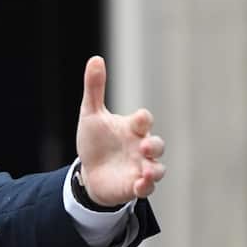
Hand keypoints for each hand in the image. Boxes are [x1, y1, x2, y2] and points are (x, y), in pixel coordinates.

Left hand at [75, 56, 165, 205]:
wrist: (89, 172)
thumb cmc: (95, 141)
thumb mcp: (91, 114)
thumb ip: (95, 88)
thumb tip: (95, 58)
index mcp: (132, 128)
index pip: (144, 120)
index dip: (143, 119)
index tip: (138, 119)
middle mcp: (140, 147)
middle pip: (157, 145)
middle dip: (154, 145)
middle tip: (144, 147)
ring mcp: (140, 167)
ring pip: (157, 168)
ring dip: (154, 169)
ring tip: (145, 170)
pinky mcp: (134, 186)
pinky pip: (147, 188)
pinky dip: (146, 186)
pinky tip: (139, 184)